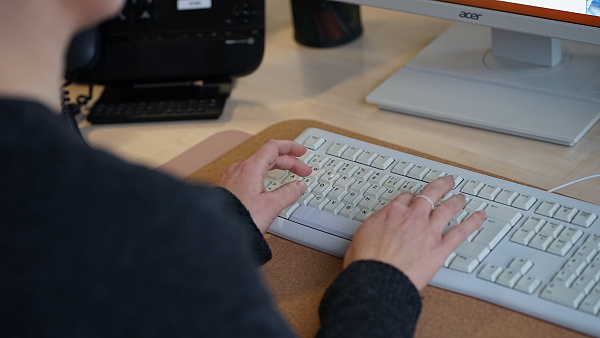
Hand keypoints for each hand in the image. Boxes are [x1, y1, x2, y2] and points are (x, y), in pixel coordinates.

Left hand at [219, 139, 311, 232]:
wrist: (217, 232)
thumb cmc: (240, 218)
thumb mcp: (271, 206)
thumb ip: (288, 193)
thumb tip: (299, 186)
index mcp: (250, 168)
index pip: (273, 147)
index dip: (290, 147)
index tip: (301, 152)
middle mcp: (238, 169)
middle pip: (267, 156)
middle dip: (287, 162)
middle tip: (302, 171)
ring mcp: (231, 177)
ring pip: (257, 165)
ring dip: (275, 168)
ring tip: (287, 177)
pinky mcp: (227, 187)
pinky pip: (248, 174)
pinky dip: (263, 175)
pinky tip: (267, 185)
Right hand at [343, 176, 485, 290]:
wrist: (378, 279)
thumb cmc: (366, 262)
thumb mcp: (361, 237)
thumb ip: (373, 228)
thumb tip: (374, 228)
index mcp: (391, 213)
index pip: (405, 198)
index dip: (410, 197)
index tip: (412, 198)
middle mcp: (412, 217)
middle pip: (430, 195)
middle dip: (439, 186)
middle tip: (446, 182)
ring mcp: (428, 231)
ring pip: (448, 208)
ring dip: (457, 200)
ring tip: (462, 197)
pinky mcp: (440, 248)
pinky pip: (461, 232)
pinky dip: (473, 223)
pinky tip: (480, 216)